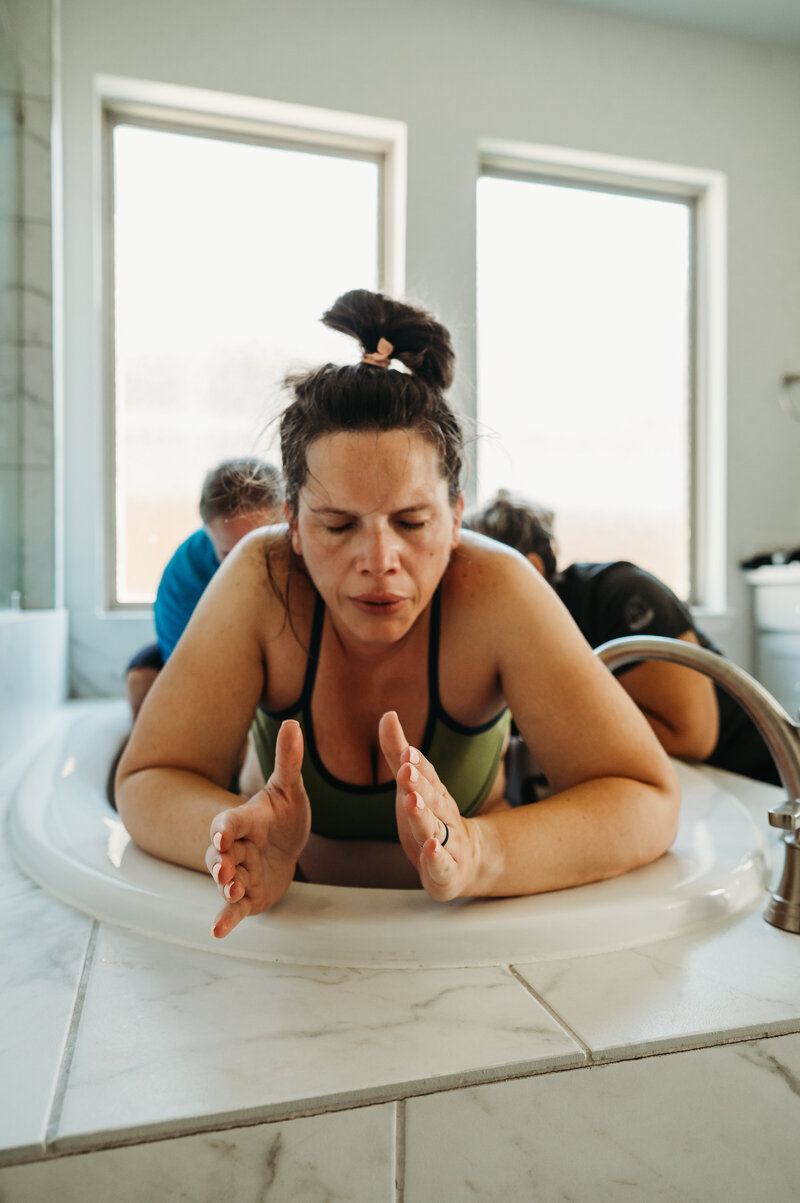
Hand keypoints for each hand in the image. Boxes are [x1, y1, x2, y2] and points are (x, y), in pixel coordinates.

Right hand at [206, 720, 309, 937]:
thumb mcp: (289, 789)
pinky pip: (232, 909)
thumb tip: (292, 724)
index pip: (229, 822)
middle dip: (221, 862)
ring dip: (226, 887)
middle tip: (225, 869)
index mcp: (244, 821)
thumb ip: (288, 760)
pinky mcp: (246, 897)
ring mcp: (238, 874)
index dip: (224, 828)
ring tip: (231, 890)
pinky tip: (217, 930)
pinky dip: (225, 918)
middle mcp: (236, 849)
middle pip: (221, 855)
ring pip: (225, 881)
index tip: (221, 833)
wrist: (284, 846)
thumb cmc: (283, 815)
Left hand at [378, 711, 479, 900]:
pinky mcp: (447, 872)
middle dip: (419, 785)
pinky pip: (442, 865)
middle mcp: (444, 816)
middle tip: (406, 769)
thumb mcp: (411, 785)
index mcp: (436, 795)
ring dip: (423, 817)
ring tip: (412, 802)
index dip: (419, 766)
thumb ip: (397, 752)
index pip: (428, 778)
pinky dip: (436, 858)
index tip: (408, 752)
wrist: (466, 863)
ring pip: (435, 829)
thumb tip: (388, 713)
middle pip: (432, 800)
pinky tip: (430, 847)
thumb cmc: (431, 818)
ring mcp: (449, 844)